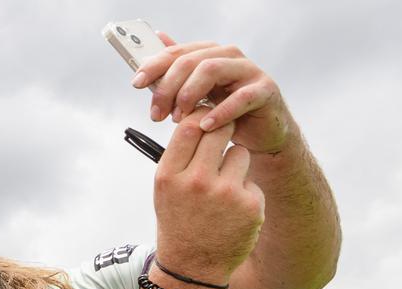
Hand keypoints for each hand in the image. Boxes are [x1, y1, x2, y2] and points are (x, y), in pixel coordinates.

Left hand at [133, 34, 292, 154]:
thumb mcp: (197, 95)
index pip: (177, 52)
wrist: (260, 134)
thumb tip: (156, 41)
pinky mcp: (265, 90)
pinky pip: (241, 97)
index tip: (137, 83)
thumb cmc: (227, 113)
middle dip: (168, 87)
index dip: (154, 66)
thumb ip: (176, 74)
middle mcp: (229, 57)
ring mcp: (249, 71)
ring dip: (189, 95)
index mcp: (210, 54)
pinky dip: (220, 111)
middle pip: (191, 61)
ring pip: (212, 70)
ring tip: (179, 118)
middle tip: (157, 113)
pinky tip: (205, 125)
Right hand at [152, 106, 263, 284]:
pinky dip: (244, 191)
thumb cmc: (178, 222)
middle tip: (223, 137)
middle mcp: (196, 182)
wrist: (192, 268)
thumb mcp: (165, 190)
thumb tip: (200, 117)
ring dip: (234, 163)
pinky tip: (231, 211)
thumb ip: (179, 156)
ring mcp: (225, 193)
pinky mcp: (249, 204)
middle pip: (219, 130)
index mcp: (169, 176)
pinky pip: (251, 179)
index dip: (200, 118)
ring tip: (222, 189)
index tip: (205, 121)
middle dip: (222, 130)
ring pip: (239, 153)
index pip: (189, 127)